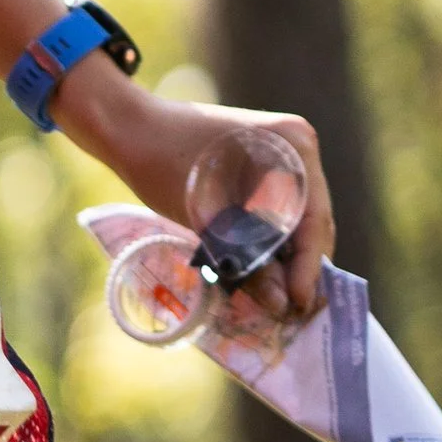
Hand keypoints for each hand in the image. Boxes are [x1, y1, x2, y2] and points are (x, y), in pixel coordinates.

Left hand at [55, 65, 332, 317]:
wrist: (127, 127)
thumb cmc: (160, 162)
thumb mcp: (205, 218)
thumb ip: (246, 261)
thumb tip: (280, 305)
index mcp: (293, 146)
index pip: (314, 218)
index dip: (308, 268)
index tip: (298, 305)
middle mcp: (298, 148)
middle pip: (312, 221)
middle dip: (301, 268)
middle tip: (292, 313)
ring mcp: (285, 156)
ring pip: (298, 220)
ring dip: (288, 259)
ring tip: (279, 302)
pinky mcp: (267, 167)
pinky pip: (281, 211)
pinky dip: (273, 242)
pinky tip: (264, 274)